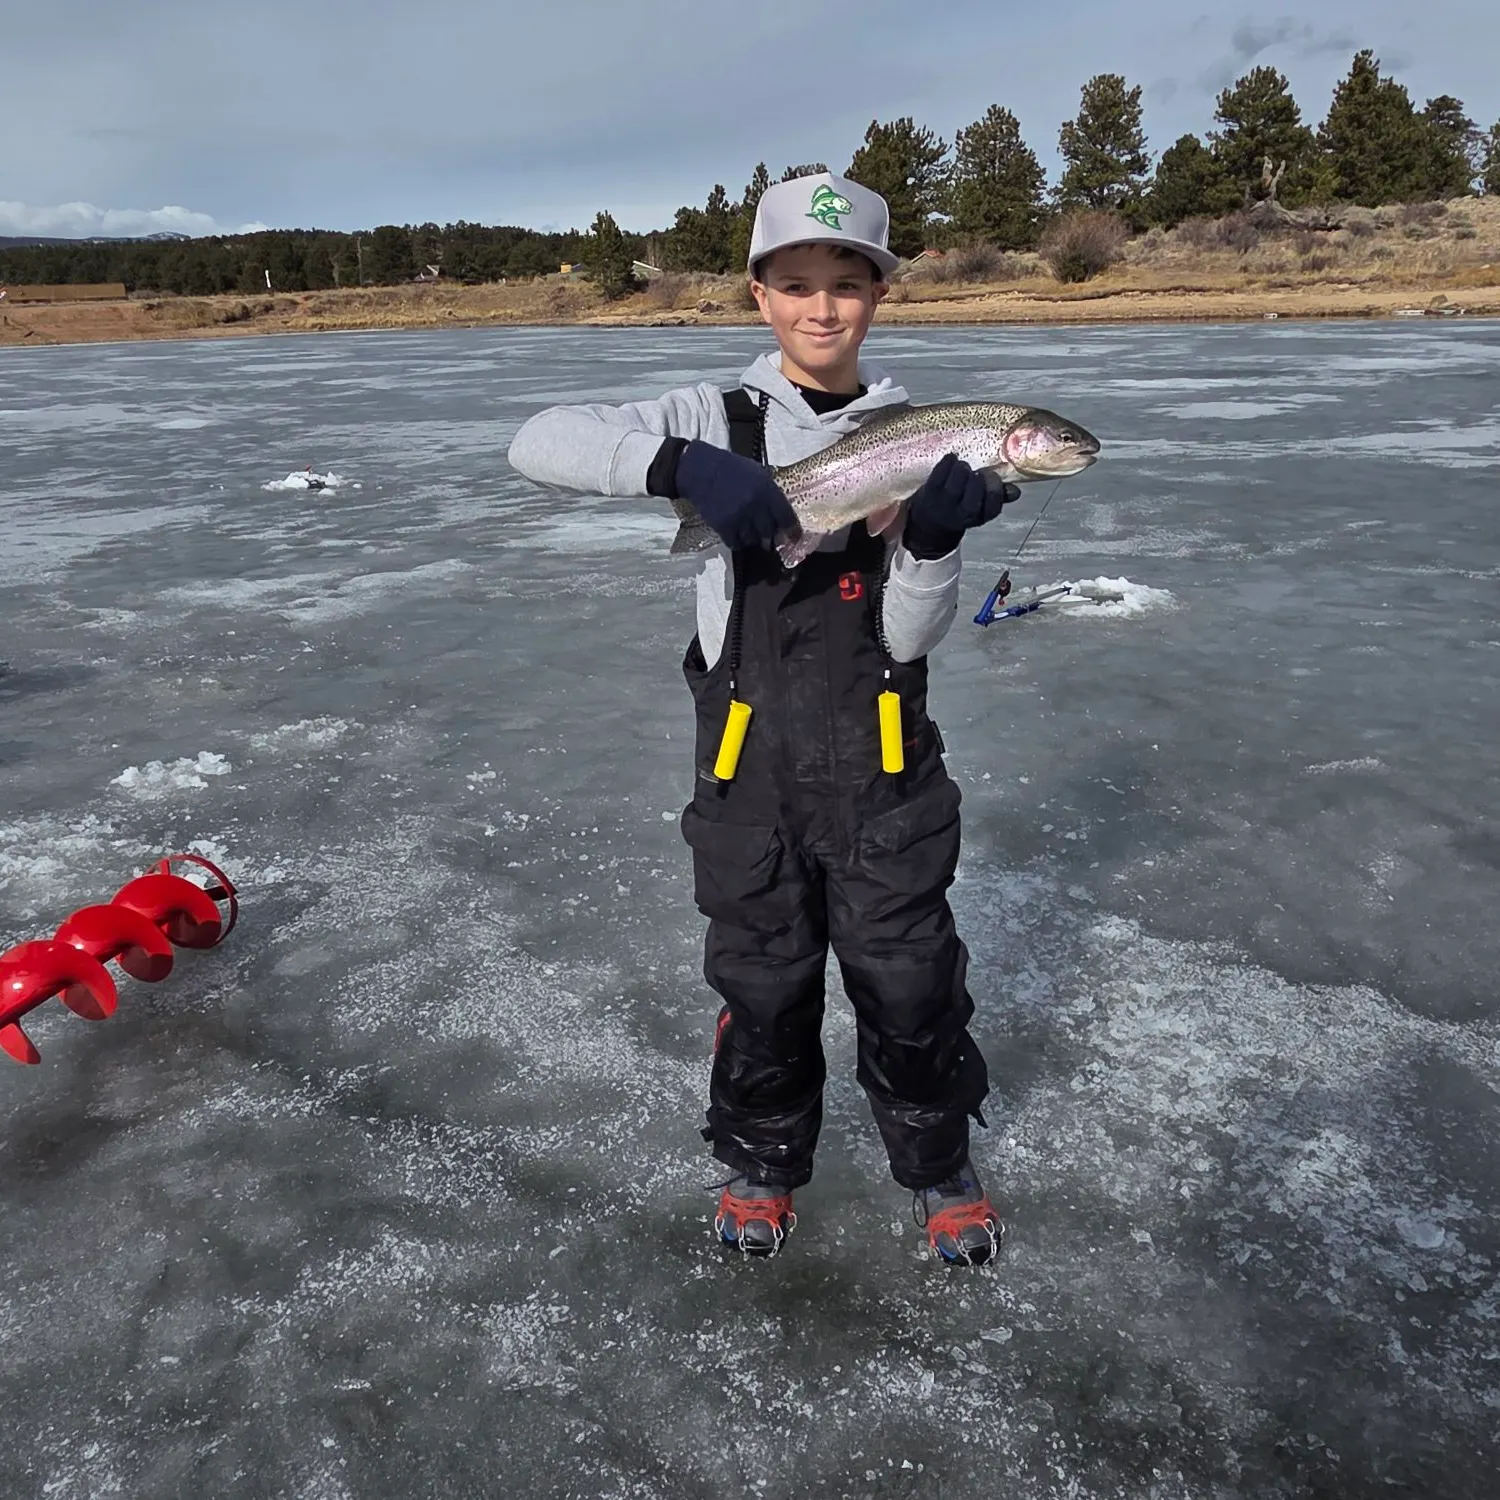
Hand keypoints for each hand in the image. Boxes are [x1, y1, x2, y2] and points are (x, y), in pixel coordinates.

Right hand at [674, 441, 799, 551]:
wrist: (702, 471)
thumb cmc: (732, 469)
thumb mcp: (758, 473)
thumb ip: (770, 492)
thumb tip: (782, 513)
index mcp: (767, 490)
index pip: (786, 516)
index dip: (792, 530)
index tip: (794, 537)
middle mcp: (756, 505)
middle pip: (769, 532)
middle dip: (769, 534)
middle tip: (766, 535)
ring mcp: (740, 517)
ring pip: (753, 540)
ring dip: (752, 538)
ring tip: (747, 530)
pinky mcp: (724, 526)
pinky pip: (736, 543)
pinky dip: (737, 542)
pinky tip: (735, 534)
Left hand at [903, 454, 1020, 559]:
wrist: (928, 521)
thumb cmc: (959, 507)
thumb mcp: (980, 508)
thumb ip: (999, 497)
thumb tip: (1015, 491)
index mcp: (977, 518)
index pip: (992, 510)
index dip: (995, 493)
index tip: (993, 478)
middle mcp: (960, 515)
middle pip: (972, 502)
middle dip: (978, 483)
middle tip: (978, 472)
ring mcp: (943, 504)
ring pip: (954, 488)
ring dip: (962, 472)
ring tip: (964, 467)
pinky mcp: (929, 492)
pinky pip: (938, 476)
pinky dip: (947, 463)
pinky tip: (952, 458)